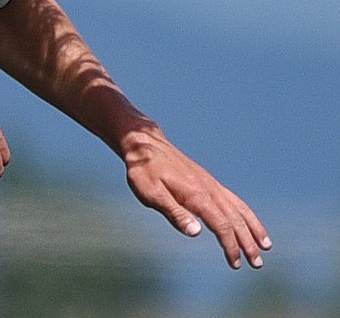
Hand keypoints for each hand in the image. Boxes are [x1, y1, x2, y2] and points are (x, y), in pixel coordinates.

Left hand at [123, 129, 271, 268]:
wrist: (145, 145)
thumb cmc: (144, 171)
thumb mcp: (151, 193)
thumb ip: (174, 212)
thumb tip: (196, 233)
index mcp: (197, 195)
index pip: (221, 225)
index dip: (230, 245)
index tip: (235, 263)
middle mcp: (209, 189)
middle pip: (235, 219)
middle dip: (248, 242)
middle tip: (257, 264)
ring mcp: (211, 184)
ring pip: (239, 208)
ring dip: (253, 228)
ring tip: (266, 245)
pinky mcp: (208, 182)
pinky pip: (233, 199)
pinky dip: (245, 213)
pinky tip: (248, 222)